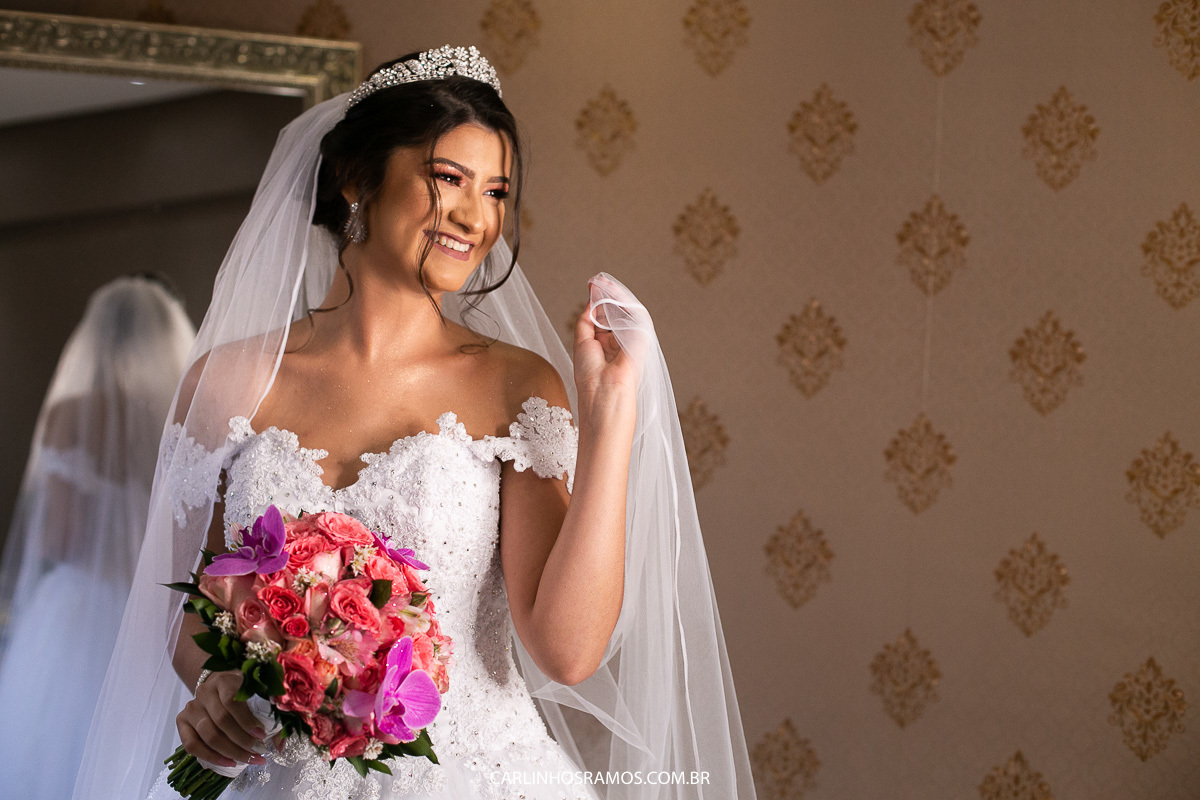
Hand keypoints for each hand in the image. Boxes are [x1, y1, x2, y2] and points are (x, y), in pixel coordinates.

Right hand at [176, 671, 267, 767]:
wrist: (217, 686)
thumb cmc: (243, 692)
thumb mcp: (258, 695)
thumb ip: (271, 716)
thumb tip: (280, 746)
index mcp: (225, 680)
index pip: (233, 701)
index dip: (247, 721)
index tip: (263, 736)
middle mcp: (205, 692)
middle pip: (221, 721)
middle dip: (242, 742)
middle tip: (259, 753)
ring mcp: (191, 707)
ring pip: (208, 735)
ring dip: (230, 752)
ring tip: (248, 760)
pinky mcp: (181, 720)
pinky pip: (191, 744)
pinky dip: (210, 757)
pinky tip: (228, 762)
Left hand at [573, 274, 647, 408]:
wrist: (606, 400)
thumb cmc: (591, 379)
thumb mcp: (582, 344)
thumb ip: (586, 322)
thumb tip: (590, 302)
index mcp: (604, 349)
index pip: (603, 320)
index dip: (598, 303)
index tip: (593, 286)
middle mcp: (619, 345)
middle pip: (614, 315)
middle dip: (606, 297)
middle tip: (597, 281)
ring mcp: (631, 342)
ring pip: (624, 313)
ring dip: (614, 297)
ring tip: (603, 283)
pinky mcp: (641, 340)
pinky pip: (634, 315)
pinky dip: (623, 302)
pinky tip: (612, 291)